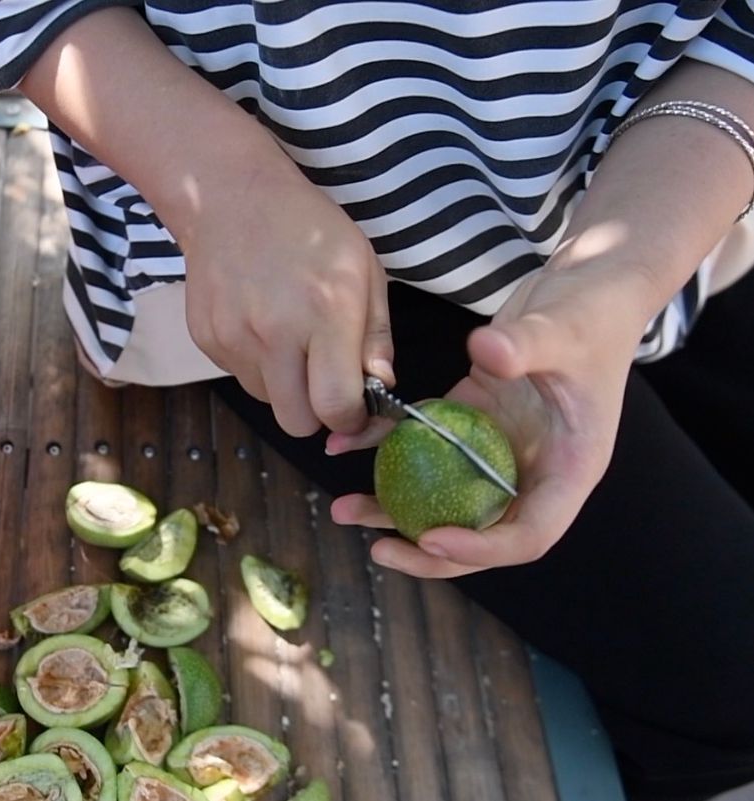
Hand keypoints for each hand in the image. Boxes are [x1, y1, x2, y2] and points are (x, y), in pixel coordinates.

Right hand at [181, 167, 393, 436]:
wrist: (231, 197)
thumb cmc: (309, 229)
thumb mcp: (364, 269)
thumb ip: (376, 336)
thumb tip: (381, 389)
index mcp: (325, 313)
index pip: (335, 406)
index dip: (351, 419)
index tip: (356, 408)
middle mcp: (275, 333)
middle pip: (297, 423)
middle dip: (316, 412)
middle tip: (323, 381)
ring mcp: (233, 338)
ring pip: (267, 401)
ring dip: (285, 385)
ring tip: (289, 338)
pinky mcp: (206, 339)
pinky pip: (239, 376)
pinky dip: (256, 364)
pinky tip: (260, 323)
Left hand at [329, 261, 652, 577]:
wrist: (589, 282)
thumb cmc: (593, 310)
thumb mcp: (565, 328)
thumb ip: (527, 344)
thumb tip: (487, 352)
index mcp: (570, 470)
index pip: (528, 534)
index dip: (481, 547)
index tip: (432, 537)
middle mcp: (533, 471)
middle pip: (480, 533)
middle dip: (428, 550)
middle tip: (378, 549)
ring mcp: (499, 449)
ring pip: (446, 500)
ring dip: (395, 510)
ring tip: (343, 510)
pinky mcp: (471, 421)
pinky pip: (426, 450)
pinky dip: (388, 453)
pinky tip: (346, 447)